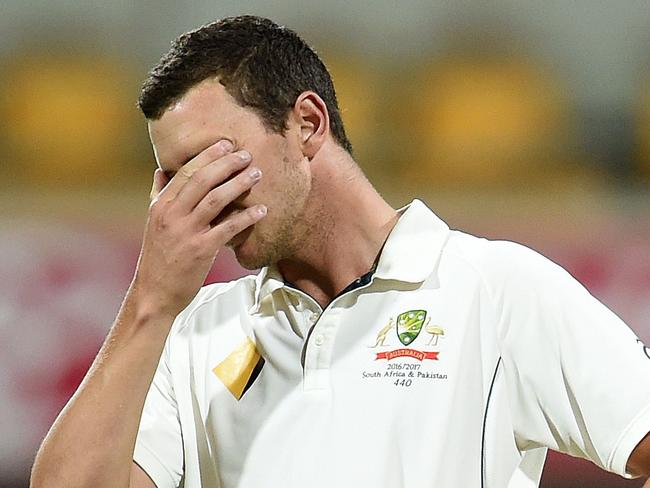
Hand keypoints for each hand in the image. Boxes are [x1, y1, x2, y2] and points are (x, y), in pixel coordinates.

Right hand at [131, 139, 265, 318]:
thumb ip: (157, 195)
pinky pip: (228, 228)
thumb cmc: (157, 258)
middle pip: (202, 180)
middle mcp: (171, 215)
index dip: (207, 156)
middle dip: (226, 164)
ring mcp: (186, 232)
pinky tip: (261, 210)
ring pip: (216, 199)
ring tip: (256, 174)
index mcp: (161, 206)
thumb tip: (161, 171)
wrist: (154, 294)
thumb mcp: (152, 223)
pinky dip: (246, 217)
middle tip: (246, 155)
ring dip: (239, 184)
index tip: (226, 144)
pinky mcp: (201, 250)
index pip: (185, 172)